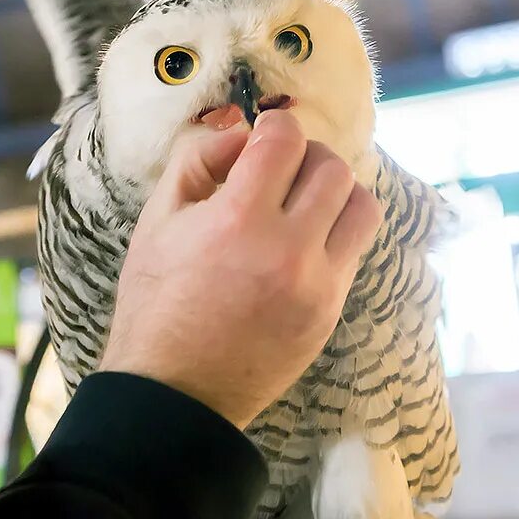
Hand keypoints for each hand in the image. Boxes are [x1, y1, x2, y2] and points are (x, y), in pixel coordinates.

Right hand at [99, 109, 382, 429]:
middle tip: (279, 169)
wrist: (175, 393)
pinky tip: (301, 241)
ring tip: (302, 203)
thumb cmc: (156, 303)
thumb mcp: (158, 220)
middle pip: (333, 168)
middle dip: (305, 156)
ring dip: (335, 193)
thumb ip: (198, 160)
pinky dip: (334, 232)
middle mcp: (289, 250)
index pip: (286, 140)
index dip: (275, 125)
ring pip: (362, 207)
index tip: (262, 134)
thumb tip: (241, 132)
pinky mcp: (331, 312)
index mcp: (239, 221)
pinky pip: (354, 250)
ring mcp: (318, 285)